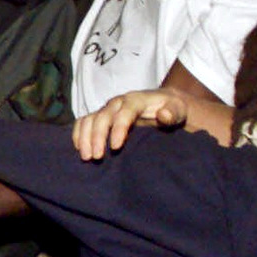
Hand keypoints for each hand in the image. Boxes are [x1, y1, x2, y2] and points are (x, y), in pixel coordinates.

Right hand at [72, 88, 187, 160]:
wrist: (164, 103)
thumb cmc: (172, 109)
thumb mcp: (179, 110)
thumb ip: (172, 113)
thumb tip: (163, 115)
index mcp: (137, 100)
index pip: (124, 112)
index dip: (118, 128)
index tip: (115, 147)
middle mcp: (119, 102)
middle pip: (103, 116)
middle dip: (97, 136)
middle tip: (97, 157)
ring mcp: (108, 109)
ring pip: (90, 118)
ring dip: (84, 137)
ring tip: (86, 156)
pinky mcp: (102, 116)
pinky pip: (84, 122)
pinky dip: (78, 134)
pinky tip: (79, 148)